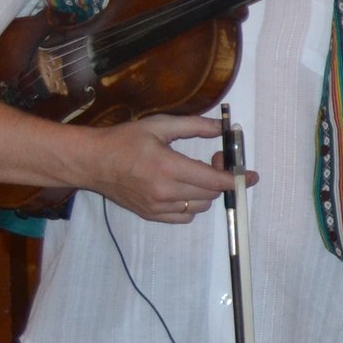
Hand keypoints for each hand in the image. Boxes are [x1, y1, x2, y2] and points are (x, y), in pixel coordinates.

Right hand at [84, 113, 255, 222]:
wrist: (91, 162)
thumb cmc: (124, 140)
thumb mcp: (159, 125)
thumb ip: (194, 126)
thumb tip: (223, 128)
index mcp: (168, 167)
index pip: (214, 180)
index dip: (237, 179)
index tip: (252, 176)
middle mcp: (164, 191)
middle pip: (211, 193)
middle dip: (220, 178)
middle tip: (213, 161)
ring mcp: (157, 207)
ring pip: (200, 207)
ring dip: (206, 192)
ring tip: (195, 175)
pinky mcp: (150, 215)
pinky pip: (184, 217)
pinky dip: (191, 206)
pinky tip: (183, 190)